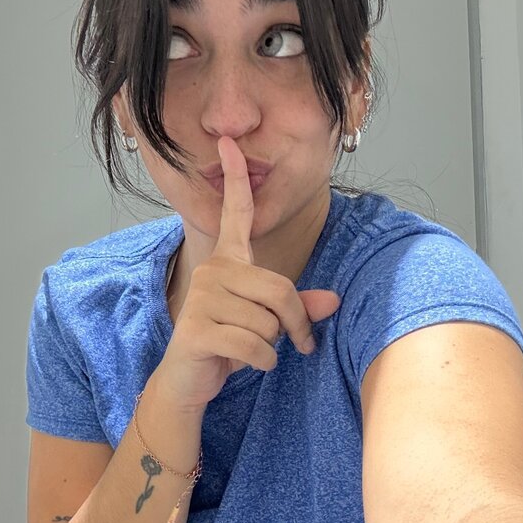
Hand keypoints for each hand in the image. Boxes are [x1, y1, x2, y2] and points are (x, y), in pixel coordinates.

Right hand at [154, 136, 341, 413]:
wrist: (188, 381)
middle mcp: (212, 271)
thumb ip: (299, 308)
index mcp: (228, 262)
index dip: (236, 179)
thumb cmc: (228, 346)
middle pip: (280, 289)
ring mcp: (201, 298)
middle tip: (297, 343)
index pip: (235, 213)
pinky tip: (243, 364)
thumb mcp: (267, 323)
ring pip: (268, 321)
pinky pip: (253, 345)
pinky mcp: (195, 329)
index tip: (229, 142)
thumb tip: (334, 301)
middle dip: (295, 324)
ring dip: (271, 346)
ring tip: (250, 350)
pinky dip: (261, 362)